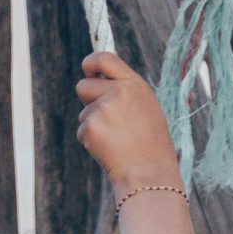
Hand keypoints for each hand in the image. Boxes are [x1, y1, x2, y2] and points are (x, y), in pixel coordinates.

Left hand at [75, 51, 179, 188]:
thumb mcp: (145, 109)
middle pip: (83, 86)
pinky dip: (91, 142)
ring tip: (116, 141)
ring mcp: (103, 109)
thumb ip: (124, 92)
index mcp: (134, 84)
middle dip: (87, 100)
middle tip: (105, 119)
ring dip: (92, 125)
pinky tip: (109, 150)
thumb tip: (97, 82)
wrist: (148, 173)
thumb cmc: (151, 146)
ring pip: (83, 113)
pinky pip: (82, 131)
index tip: (87, 69)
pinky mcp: (90, 127)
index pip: (105, 59)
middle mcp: (118, 92)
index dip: (91, 62)